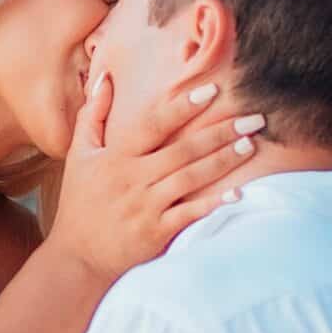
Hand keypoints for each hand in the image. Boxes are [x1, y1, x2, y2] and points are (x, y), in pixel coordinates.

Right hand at [47, 73, 264, 278]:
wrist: (77, 257)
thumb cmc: (81, 201)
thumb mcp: (78, 155)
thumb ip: (92, 114)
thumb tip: (105, 76)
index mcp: (115, 157)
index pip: (153, 125)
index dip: (182, 107)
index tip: (212, 91)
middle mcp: (132, 179)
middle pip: (183, 150)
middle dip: (220, 132)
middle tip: (254, 118)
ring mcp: (145, 207)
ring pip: (191, 178)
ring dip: (224, 161)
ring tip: (251, 145)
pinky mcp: (155, 233)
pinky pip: (190, 215)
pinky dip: (214, 204)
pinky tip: (239, 193)